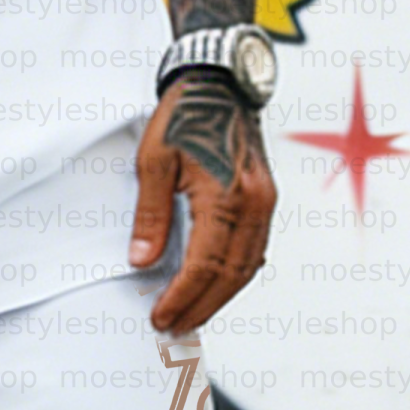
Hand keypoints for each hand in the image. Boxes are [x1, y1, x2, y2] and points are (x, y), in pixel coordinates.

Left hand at [129, 70, 276, 333]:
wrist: (219, 82)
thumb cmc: (185, 114)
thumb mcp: (154, 161)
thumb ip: (151, 215)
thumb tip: (142, 260)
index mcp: (228, 196)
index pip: (204, 265)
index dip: (182, 296)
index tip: (161, 317)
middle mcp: (256, 204)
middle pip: (231, 275)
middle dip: (202, 306)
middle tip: (173, 326)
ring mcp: (266, 203)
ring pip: (247, 267)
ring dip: (220, 296)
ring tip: (190, 314)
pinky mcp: (266, 199)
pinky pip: (254, 249)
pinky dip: (234, 274)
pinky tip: (215, 285)